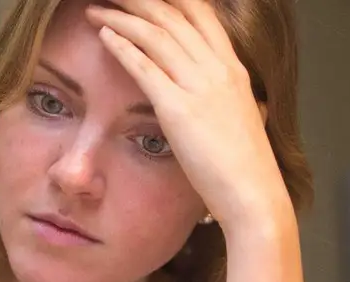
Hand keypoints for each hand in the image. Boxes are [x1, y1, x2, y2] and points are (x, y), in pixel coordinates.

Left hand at [86, 0, 292, 233]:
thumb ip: (233, 102)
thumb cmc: (245, 168)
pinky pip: (145, 66)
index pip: (201, 16)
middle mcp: (218, 69)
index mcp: (233, 69)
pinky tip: (104, 35)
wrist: (253, 194)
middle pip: (174, 16)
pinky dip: (122, 46)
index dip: (173, 0)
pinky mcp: (179, 108)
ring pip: (156, 34)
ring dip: (123, 16)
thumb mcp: (244, 120)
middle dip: (140, 0)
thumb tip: (239, 100)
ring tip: (96, 8)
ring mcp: (199, 86)